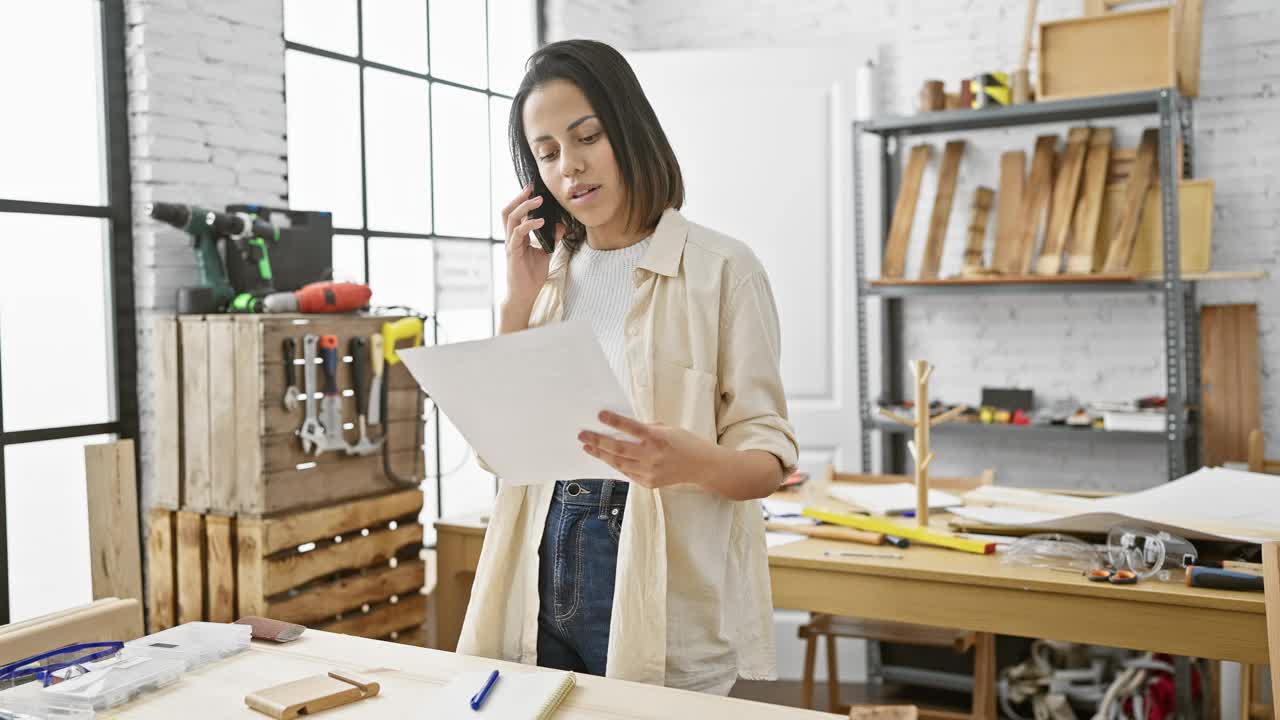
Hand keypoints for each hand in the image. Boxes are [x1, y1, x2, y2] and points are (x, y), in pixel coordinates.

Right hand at [500, 184, 561, 327]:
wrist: (525, 295)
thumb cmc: (532, 276)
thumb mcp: (546, 254)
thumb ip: (552, 239)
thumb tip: (562, 226)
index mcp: (517, 237)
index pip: (516, 214)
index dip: (522, 200)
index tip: (533, 189)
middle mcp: (511, 238)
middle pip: (508, 211)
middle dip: (519, 198)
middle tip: (531, 188)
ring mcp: (510, 244)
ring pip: (510, 218)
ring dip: (524, 207)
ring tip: (538, 201)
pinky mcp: (513, 253)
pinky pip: (518, 234)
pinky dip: (529, 225)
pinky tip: (541, 222)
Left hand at [578, 411, 720, 489]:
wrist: (702, 467)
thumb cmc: (687, 443)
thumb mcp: (669, 429)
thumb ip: (647, 429)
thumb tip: (624, 427)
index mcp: (658, 438)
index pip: (632, 428)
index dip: (615, 421)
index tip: (600, 415)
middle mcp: (652, 456)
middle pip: (619, 448)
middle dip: (598, 441)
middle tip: (582, 435)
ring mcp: (650, 471)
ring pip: (619, 463)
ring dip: (601, 454)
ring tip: (588, 447)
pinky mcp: (649, 483)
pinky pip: (627, 473)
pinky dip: (615, 465)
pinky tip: (605, 458)